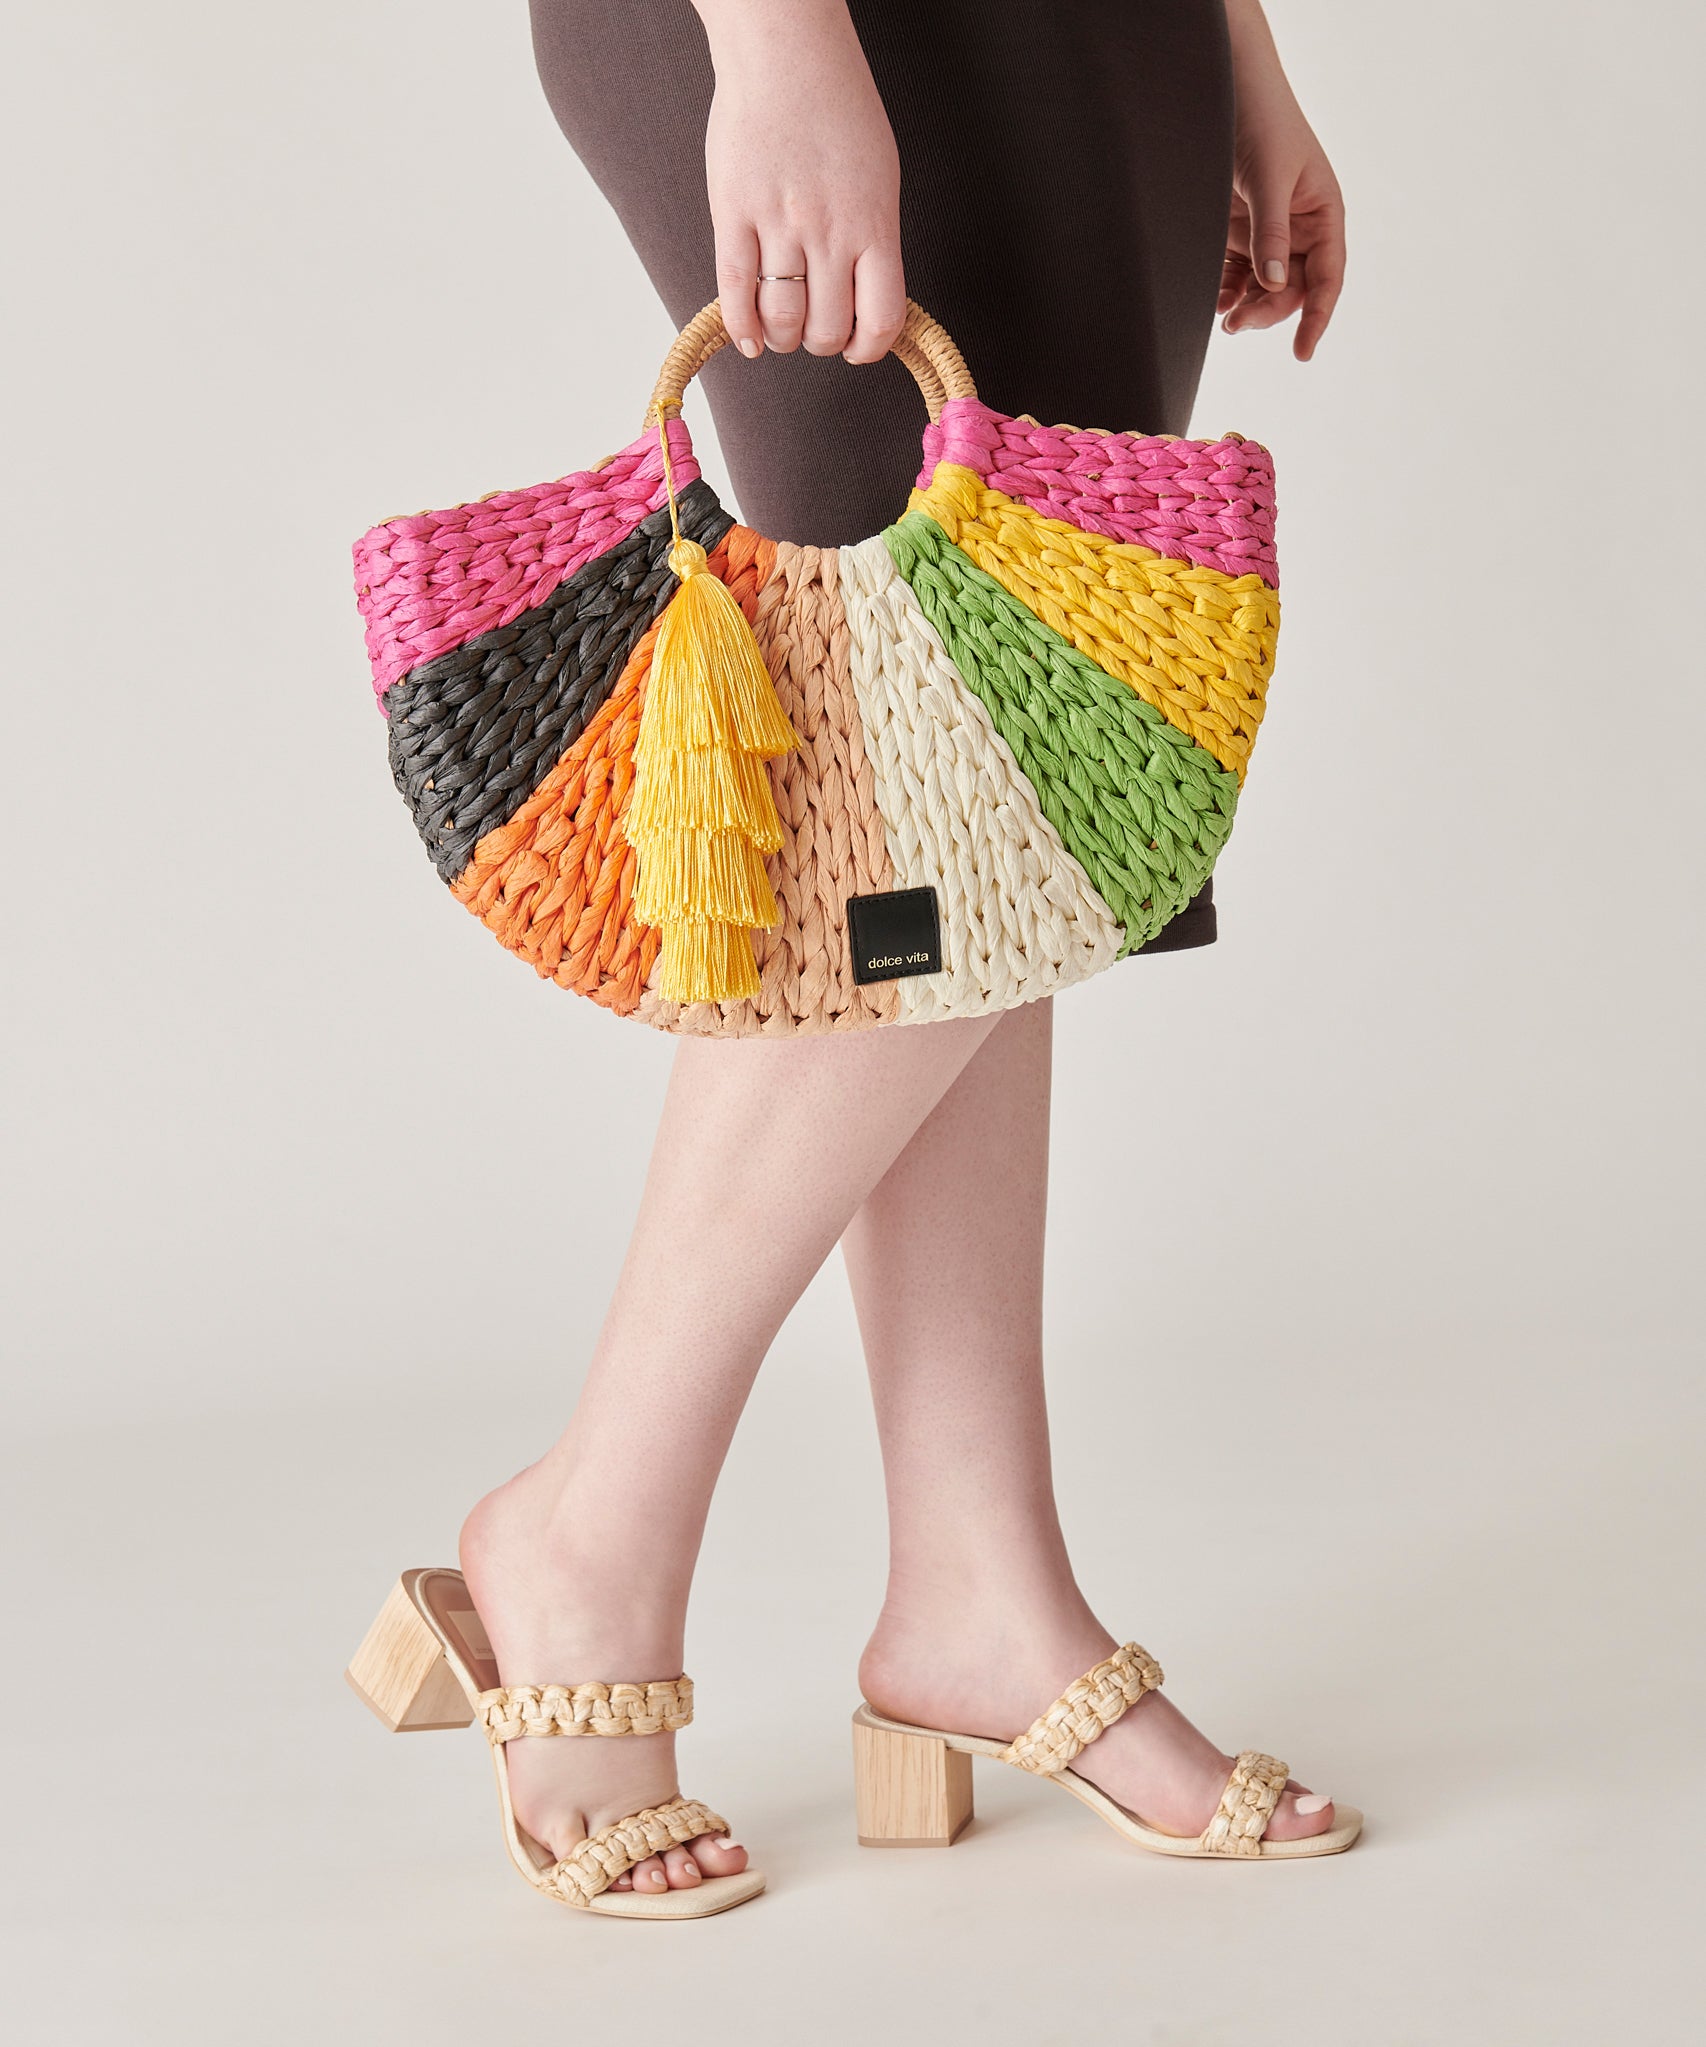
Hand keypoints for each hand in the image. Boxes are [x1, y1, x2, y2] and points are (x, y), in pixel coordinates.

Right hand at [693, 0, 905, 363]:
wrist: (787, 52)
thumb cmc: (837, 107)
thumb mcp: (879, 176)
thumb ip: (873, 237)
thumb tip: (864, 296)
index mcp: (874, 223)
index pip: (881, 318)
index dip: (868, 348)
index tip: (856, 348)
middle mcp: (830, 230)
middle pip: (826, 327)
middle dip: (819, 343)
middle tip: (812, 332)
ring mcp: (780, 222)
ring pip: (782, 319)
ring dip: (782, 339)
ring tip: (780, 332)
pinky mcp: (734, 211)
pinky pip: (736, 291)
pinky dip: (741, 328)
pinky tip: (748, 339)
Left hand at [1218, 2, 1344, 360]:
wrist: (1227, 92)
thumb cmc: (1263, 123)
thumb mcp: (1270, 178)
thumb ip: (1272, 231)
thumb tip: (1274, 284)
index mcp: (1323, 213)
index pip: (1328, 276)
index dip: (1317, 315)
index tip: (1303, 351)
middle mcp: (1300, 229)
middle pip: (1292, 289)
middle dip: (1269, 311)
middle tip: (1238, 325)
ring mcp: (1268, 233)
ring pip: (1264, 288)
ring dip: (1247, 308)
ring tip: (1226, 320)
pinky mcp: (1239, 233)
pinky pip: (1238, 275)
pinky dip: (1228, 292)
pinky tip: (1217, 302)